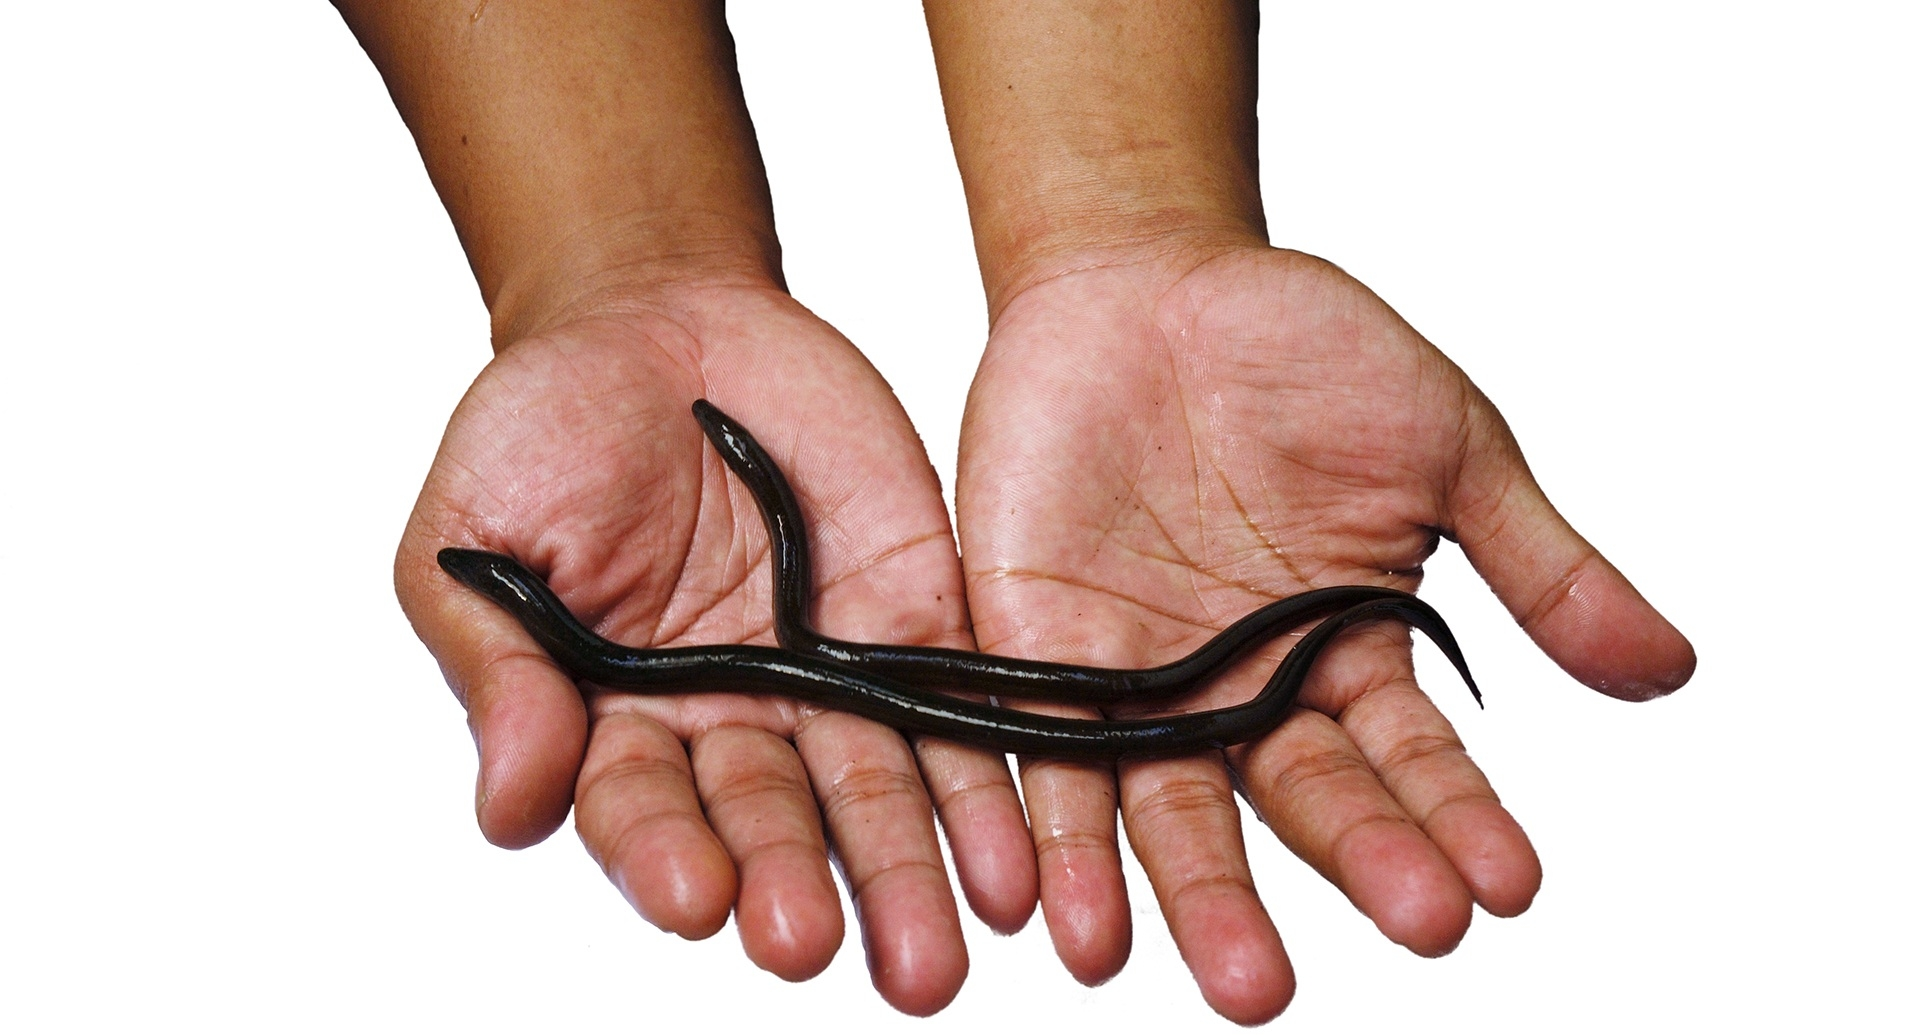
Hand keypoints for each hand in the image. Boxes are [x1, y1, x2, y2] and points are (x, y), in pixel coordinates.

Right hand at [395, 281, 1035, 1014]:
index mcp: (614, 719)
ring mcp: (825, 679)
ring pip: (874, 794)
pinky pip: (958, 714)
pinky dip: (987, 789)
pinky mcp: (913, 626)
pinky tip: (1014, 862)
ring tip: (935, 957)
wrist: (661, 323)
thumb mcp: (479, 532)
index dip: (662, 855)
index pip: (639, 811)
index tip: (696, 896)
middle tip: (812, 945)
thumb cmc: (548, 426)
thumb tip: (511, 804)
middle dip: (793, 885)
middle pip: (768, 823)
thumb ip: (497, 666)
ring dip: (904, 876)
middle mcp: (727, 722)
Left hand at [954, 242, 1694, 1021]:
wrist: (1148, 275)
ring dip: (1183, 892)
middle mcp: (1240, 688)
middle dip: (1341, 868)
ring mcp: (1132, 675)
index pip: (1408, 761)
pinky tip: (1056, 910)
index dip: (1453, 821)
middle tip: (1397, 935)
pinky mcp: (1027, 645)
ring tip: (1213, 974)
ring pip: (1159, 805)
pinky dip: (1042, 828)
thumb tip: (1669, 669)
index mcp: (1344, 652)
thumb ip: (1535, 565)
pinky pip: (1031, 747)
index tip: (1503, 887)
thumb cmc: (1300, 348)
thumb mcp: (1443, 446)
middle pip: (1291, 801)